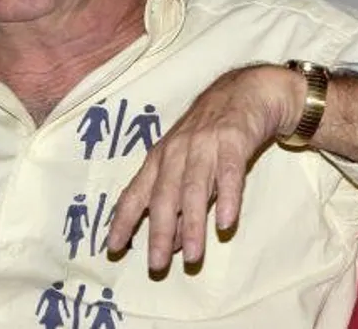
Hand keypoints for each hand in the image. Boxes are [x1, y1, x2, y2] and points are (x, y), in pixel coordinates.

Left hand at [106, 64, 305, 270]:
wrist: (245, 92)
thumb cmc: (210, 135)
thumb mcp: (187, 164)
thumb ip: (177, 203)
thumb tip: (170, 245)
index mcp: (159, 158)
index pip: (135, 193)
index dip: (123, 220)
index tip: (112, 248)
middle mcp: (177, 151)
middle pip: (164, 195)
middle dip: (159, 231)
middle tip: (157, 265)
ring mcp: (205, 144)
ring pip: (195, 188)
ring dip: (192, 223)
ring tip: (193, 255)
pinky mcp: (234, 140)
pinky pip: (230, 173)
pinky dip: (228, 198)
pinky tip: (226, 223)